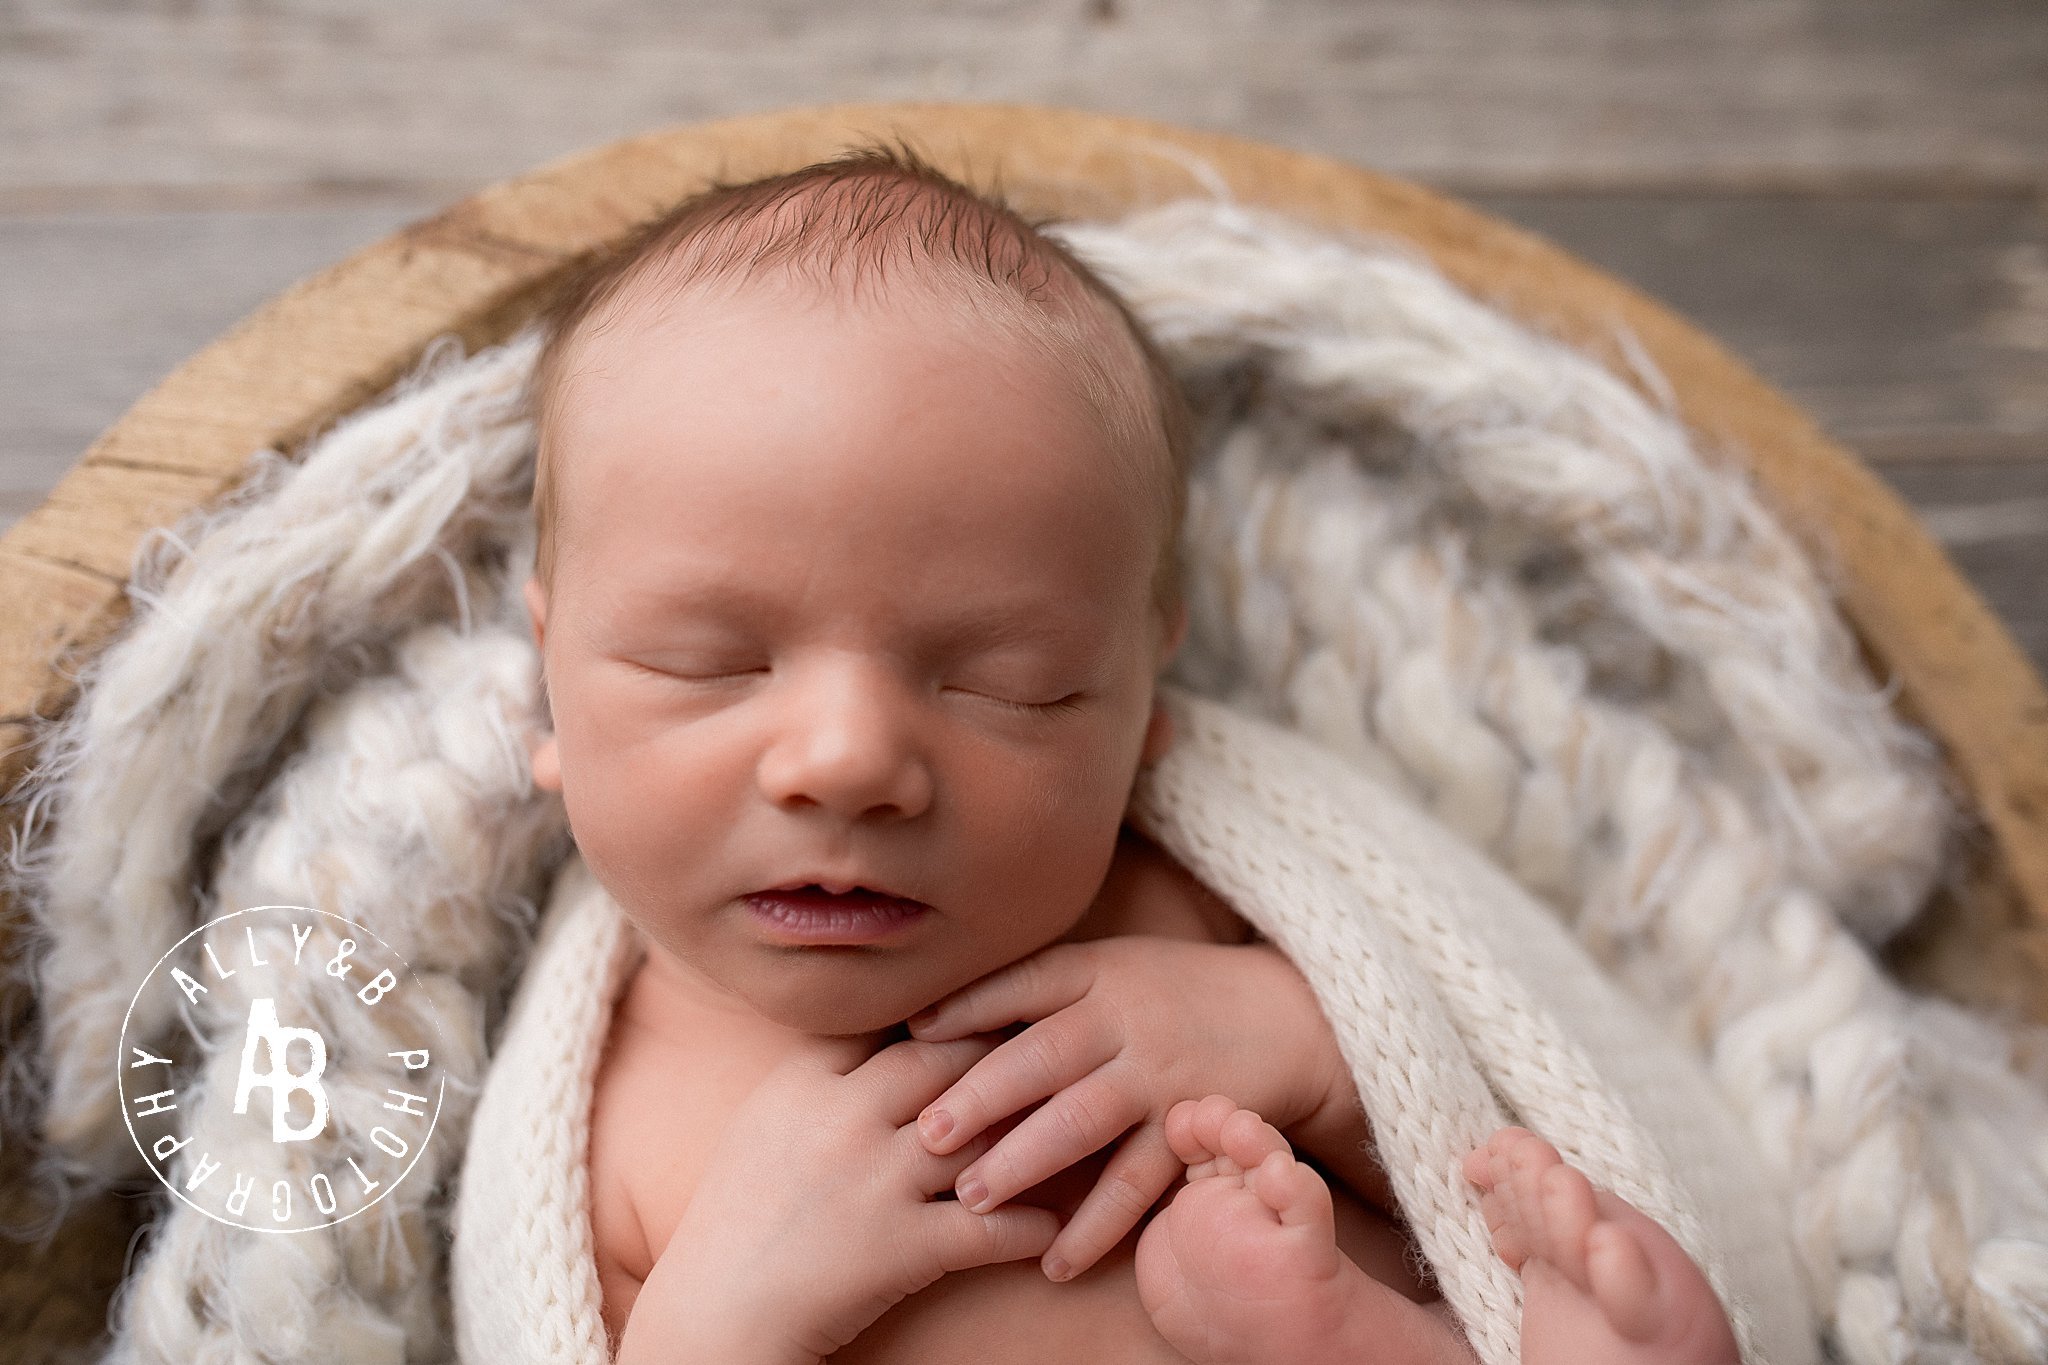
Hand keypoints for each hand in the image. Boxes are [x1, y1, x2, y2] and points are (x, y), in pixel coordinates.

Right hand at [616, 1034, 1062, 1364]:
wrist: (713, 1313)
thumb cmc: (737, 1219)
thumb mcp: (762, 1122)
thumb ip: (818, 1075)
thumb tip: (879, 1035)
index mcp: (803, 1080)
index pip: (892, 1020)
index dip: (950, 1008)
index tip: (995, 996)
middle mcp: (842, 1117)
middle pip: (945, 1060)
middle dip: (1002, 1049)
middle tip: (1055, 1042)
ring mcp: (873, 1180)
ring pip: (977, 1133)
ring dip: (1031, 1131)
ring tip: (1074, 1124)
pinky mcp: (897, 1248)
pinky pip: (986, 1228)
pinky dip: (1028, 1226)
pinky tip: (1053, 1225)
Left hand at [904, 934, 1343, 1284]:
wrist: (1286, 1015)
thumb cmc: (1170, 991)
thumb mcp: (1108, 966)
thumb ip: (1034, 989)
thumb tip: (928, 1019)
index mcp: (1096, 973)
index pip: (1024, 983)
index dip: (968, 1007)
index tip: (911, 1037)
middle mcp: (1125, 1021)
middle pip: (1043, 1057)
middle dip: (981, 1098)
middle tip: (926, 1136)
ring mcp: (1159, 1077)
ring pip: (1084, 1122)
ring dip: (1025, 1162)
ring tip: (973, 1198)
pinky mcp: (1190, 1130)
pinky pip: (1138, 1184)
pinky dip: (1097, 1226)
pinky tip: (1055, 1260)